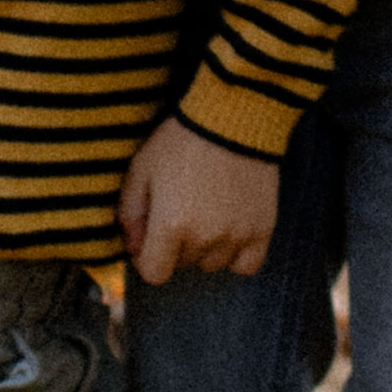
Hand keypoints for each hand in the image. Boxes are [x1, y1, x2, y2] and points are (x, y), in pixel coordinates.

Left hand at [119, 116, 278, 287]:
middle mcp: (205, 237)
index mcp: (171, 224)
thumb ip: (129, 213)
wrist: (232, 118)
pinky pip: (246, 265)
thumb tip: (132, 248)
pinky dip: (236, 254)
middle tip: (181, 207)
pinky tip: (229, 231)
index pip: (154, 273)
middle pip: (182, 264)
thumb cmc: (181, 141)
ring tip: (207, 211)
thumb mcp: (142, 169)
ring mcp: (236, 235)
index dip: (147, 257)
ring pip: (212, 264)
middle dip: (175, 244)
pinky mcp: (262, 229)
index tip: (151, 237)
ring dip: (206, 247)